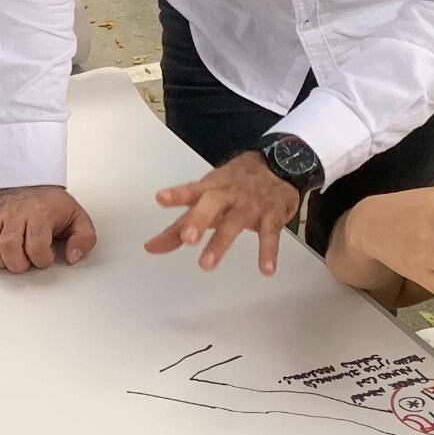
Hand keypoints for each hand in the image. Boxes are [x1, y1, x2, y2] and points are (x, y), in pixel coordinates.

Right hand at [0, 185, 96, 272]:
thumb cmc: (53, 203)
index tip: (46, 256)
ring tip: (9, 258)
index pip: (36, 246)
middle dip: (18, 264)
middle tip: (25, 262)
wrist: (33, 178)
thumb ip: (84, 239)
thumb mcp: (78, 218)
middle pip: (8, 246)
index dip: (42, 259)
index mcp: (40, 214)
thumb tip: (72, 257)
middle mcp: (16, 213)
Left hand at [145, 151, 299, 275]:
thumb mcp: (208, 197)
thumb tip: (150, 247)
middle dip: (199, 220)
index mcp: (211, 188)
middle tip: (187, 239)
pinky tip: (266, 270)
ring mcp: (250, 205)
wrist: (283, 164)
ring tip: (207, 265)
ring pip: (235, 222)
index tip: (161, 198)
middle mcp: (229, 195)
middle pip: (212, 204)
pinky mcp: (272, 217)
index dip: (177, 194)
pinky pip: (270, 235)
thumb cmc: (236, 184)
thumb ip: (179, 226)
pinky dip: (269, 252)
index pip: (191, 190)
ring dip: (221, 243)